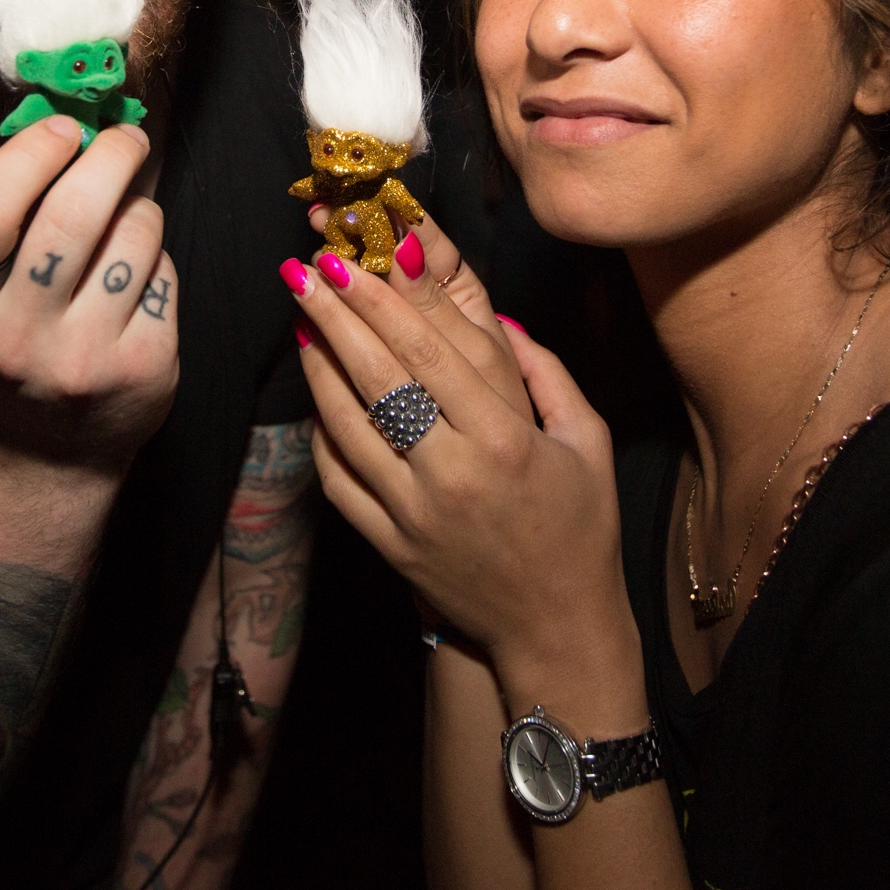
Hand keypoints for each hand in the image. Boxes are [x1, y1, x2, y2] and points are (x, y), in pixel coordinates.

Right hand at [0, 115, 179, 472]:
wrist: (44, 454)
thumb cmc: (12, 344)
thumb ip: (6, 219)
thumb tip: (67, 123)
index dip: (25, 158)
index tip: (62, 130)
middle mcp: (18, 338)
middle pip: (72, 216)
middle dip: (110, 157)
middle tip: (126, 138)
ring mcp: (85, 358)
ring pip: (135, 235)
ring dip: (137, 211)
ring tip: (122, 228)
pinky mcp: (145, 367)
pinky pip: (165, 273)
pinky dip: (155, 261)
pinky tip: (135, 282)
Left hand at [283, 222, 629, 676]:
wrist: (556, 628)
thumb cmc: (581, 529)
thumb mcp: (587, 441)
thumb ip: (546, 373)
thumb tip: (501, 315)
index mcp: (505, 442)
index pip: (428, 356)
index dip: (382, 303)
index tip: (349, 262)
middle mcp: (452, 474)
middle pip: (378, 379)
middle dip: (335, 316)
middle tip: (303, 269)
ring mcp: (412, 514)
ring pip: (346, 426)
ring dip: (317, 368)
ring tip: (302, 320)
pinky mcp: (388, 545)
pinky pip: (339, 480)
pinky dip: (321, 434)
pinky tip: (316, 396)